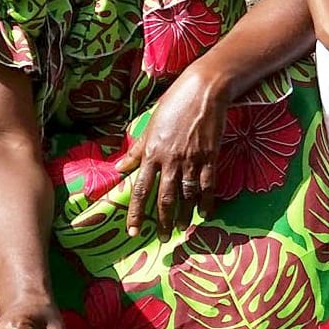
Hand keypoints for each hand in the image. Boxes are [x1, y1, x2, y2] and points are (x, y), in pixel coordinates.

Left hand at [117, 72, 228, 237]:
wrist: (203, 90)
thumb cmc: (174, 104)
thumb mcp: (150, 125)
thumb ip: (136, 150)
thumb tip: (119, 168)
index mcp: (151, 153)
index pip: (140, 189)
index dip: (136, 213)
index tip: (133, 232)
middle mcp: (169, 160)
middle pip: (165, 198)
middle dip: (162, 221)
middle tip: (163, 238)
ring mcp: (191, 160)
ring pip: (187, 196)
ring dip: (185, 216)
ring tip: (183, 229)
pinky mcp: (209, 157)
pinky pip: (207, 186)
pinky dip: (206, 202)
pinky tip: (205, 213)